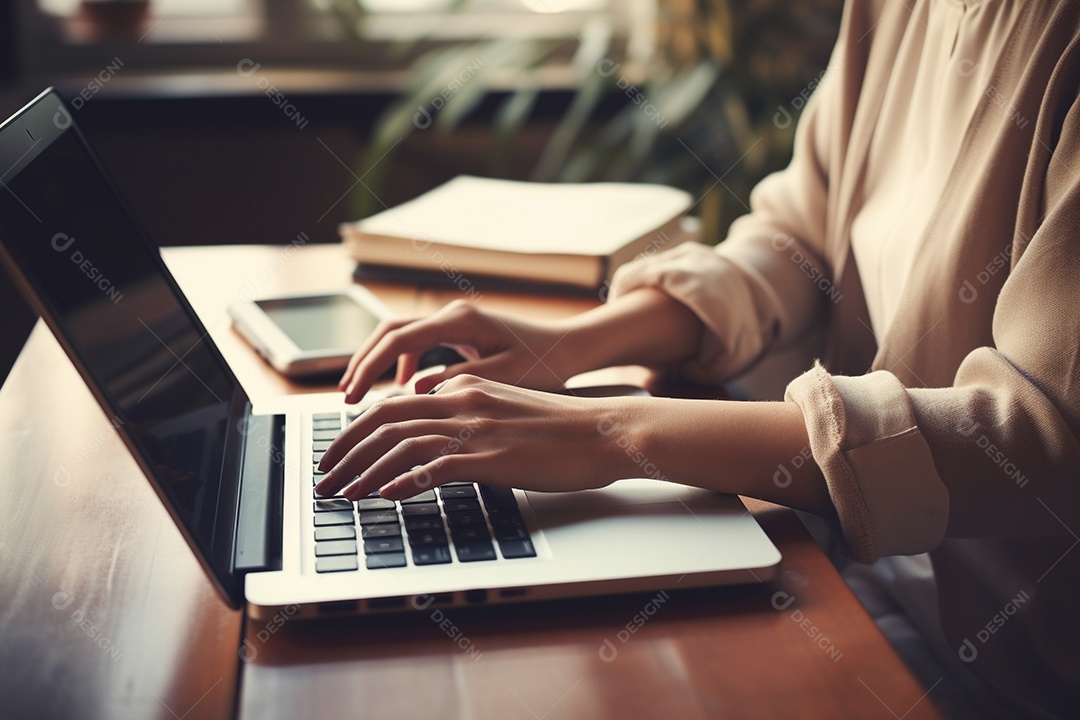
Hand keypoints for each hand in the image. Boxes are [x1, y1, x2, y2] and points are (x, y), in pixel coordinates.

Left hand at [316, 375, 631, 499]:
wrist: (606, 431)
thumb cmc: (562, 427)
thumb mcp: (505, 408)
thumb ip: (468, 412)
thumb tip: (436, 435)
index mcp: (464, 388)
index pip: (394, 404)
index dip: (357, 429)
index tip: (339, 453)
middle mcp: (463, 401)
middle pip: (384, 419)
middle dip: (344, 449)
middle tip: (323, 477)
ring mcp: (476, 429)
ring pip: (401, 443)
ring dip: (363, 471)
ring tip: (341, 495)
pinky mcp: (493, 457)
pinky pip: (435, 467)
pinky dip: (404, 482)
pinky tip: (385, 498)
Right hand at [338, 299, 579, 403]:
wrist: (572, 347)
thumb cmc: (547, 362)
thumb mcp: (504, 377)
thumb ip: (459, 381)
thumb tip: (417, 390)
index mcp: (460, 321)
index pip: (398, 340)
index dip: (370, 367)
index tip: (352, 396)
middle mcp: (453, 315)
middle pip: (390, 332)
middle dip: (364, 363)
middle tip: (346, 397)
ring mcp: (456, 322)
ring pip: (402, 336)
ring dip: (380, 362)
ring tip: (363, 395)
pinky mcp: (462, 333)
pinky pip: (420, 344)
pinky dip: (404, 364)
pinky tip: (404, 388)